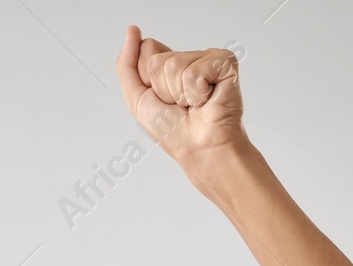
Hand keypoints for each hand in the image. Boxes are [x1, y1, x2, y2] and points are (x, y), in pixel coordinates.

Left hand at [115, 25, 247, 174]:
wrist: (198, 147)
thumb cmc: (172, 130)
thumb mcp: (137, 98)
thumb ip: (126, 64)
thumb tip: (131, 29)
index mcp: (169, 62)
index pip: (147, 49)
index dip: (147, 80)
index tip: (162, 99)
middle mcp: (189, 57)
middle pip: (157, 58)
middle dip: (161, 88)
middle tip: (179, 105)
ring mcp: (208, 58)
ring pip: (174, 64)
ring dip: (178, 93)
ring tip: (193, 105)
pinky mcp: (225, 63)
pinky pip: (195, 71)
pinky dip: (196, 93)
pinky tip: (206, 100)